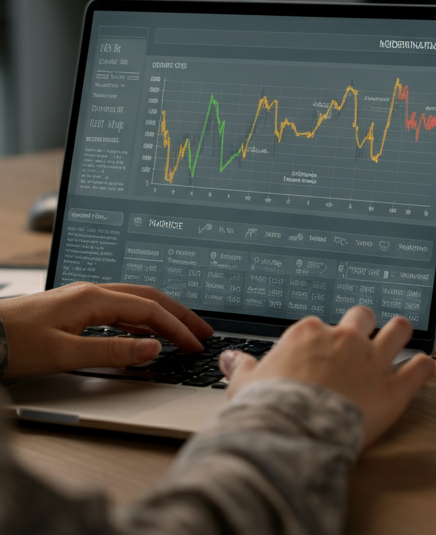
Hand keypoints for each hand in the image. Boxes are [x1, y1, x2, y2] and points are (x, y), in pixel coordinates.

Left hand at [0, 282, 213, 378]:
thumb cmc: (11, 344)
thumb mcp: (64, 355)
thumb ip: (112, 352)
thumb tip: (152, 349)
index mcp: (93, 298)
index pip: (149, 310)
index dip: (176, 328)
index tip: (194, 344)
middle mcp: (91, 293)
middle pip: (148, 298)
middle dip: (179, 314)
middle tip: (203, 331)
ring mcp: (82, 300)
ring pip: (134, 303)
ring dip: (162, 316)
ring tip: (181, 332)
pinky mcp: (73, 311)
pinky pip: (118, 311)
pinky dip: (139, 322)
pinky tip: (142, 335)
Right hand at [219, 305, 435, 445]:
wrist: (293, 432)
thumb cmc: (269, 409)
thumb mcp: (246, 385)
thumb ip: (242, 367)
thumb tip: (229, 359)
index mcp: (310, 334)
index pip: (322, 325)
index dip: (323, 338)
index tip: (322, 350)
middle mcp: (345, 339)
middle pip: (364, 315)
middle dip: (365, 325)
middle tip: (363, 339)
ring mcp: (373, 360)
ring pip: (399, 328)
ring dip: (400, 334)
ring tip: (400, 339)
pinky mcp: (395, 387)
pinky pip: (422, 367)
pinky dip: (424, 367)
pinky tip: (423, 369)